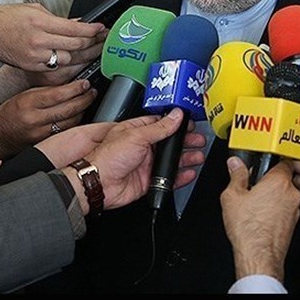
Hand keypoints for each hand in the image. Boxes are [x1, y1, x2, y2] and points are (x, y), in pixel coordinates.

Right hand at [0, 3, 105, 70]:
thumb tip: (76, 23)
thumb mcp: (34, 9)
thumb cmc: (6, 18)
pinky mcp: (31, 66)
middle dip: (92, 44)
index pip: (74, 29)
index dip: (92, 30)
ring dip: (81, 56)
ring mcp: (34, 56)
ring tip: (92, 51)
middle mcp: (38, 40)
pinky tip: (74, 60)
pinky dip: (65, 64)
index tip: (101, 29)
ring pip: (67, 60)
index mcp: (40, 22)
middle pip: (74, 46)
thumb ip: (57, 18)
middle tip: (103, 41)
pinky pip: (54, 68)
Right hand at [0, 80, 96, 158]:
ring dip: (83, 110)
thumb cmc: (10, 112)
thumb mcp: (25, 95)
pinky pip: (65, 131)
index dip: (75, 88)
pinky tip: (78, 115)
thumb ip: (46, 91)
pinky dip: (75, 122)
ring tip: (87, 101)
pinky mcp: (44, 142)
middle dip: (84, 99)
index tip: (85, 83)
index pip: (58, 94)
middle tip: (91, 92)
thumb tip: (71, 86)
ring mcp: (40, 133)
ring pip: (70, 122)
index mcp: (28, 102)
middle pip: (67, 109)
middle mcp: (34, 119)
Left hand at [77, 109, 197, 210]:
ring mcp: (146, 164)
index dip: (176, 123)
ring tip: (198, 155)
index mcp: (137, 131)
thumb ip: (159, 127)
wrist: (100, 184)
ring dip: (186, 158)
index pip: (161, 123)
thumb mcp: (136, 136)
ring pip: (171, 161)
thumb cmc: (108, 157)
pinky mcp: (148, 181)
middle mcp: (143, 147)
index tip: (190, 122)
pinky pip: (169, 179)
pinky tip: (189, 173)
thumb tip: (175, 115)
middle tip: (199, 140)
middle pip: (169, 143)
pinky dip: (181, 177)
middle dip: (185, 141)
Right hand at [221, 159, 299, 281]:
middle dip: (273, 177)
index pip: (284, 160)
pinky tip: (263, 212)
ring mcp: (294, 208)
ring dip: (275, 192)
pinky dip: (277, 205)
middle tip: (261, 179)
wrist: (259, 255)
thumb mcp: (232, 196)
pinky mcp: (293, 222)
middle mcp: (291, 193)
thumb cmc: (249, 229)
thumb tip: (235, 164)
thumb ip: (236, 175)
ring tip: (258, 197)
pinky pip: (286, 206)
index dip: (273, 159)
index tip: (265, 161)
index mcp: (279, 181)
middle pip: (287, 176)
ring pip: (287, 192)